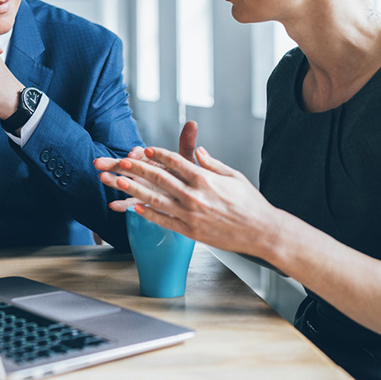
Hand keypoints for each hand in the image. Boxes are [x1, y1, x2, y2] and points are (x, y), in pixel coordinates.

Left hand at [95, 145, 279, 254]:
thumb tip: (198, 151)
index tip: (145, 149)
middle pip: (160, 178)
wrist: (261, 232)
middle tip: (121, 162)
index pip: (176, 162)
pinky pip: (164, 221)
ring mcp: (190, 215)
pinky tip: (135, 208)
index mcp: (205, 179)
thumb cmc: (250, 203)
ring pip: (156, 200)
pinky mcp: (190, 231)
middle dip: (138, 169)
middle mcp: (195, 195)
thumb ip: (212, 163)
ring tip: (119, 182)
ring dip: (135, 190)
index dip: (158, 154)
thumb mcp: (233, 176)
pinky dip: (149, 214)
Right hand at [105, 120, 198, 212]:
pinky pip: (130, 203)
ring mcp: (141, 187)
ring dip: (112, 181)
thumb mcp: (186, 160)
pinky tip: (113, 206)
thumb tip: (192, 123)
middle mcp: (143, 172)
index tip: (133, 153)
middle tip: (99, 162)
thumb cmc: (186, 175)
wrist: (188, 194)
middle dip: (113, 164)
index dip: (136, 154)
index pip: (141, 154)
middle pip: (126, 166)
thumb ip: (186, 143)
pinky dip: (121, 205)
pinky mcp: (142, 200)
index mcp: (151, 160)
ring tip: (102, 178)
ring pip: (124, 183)